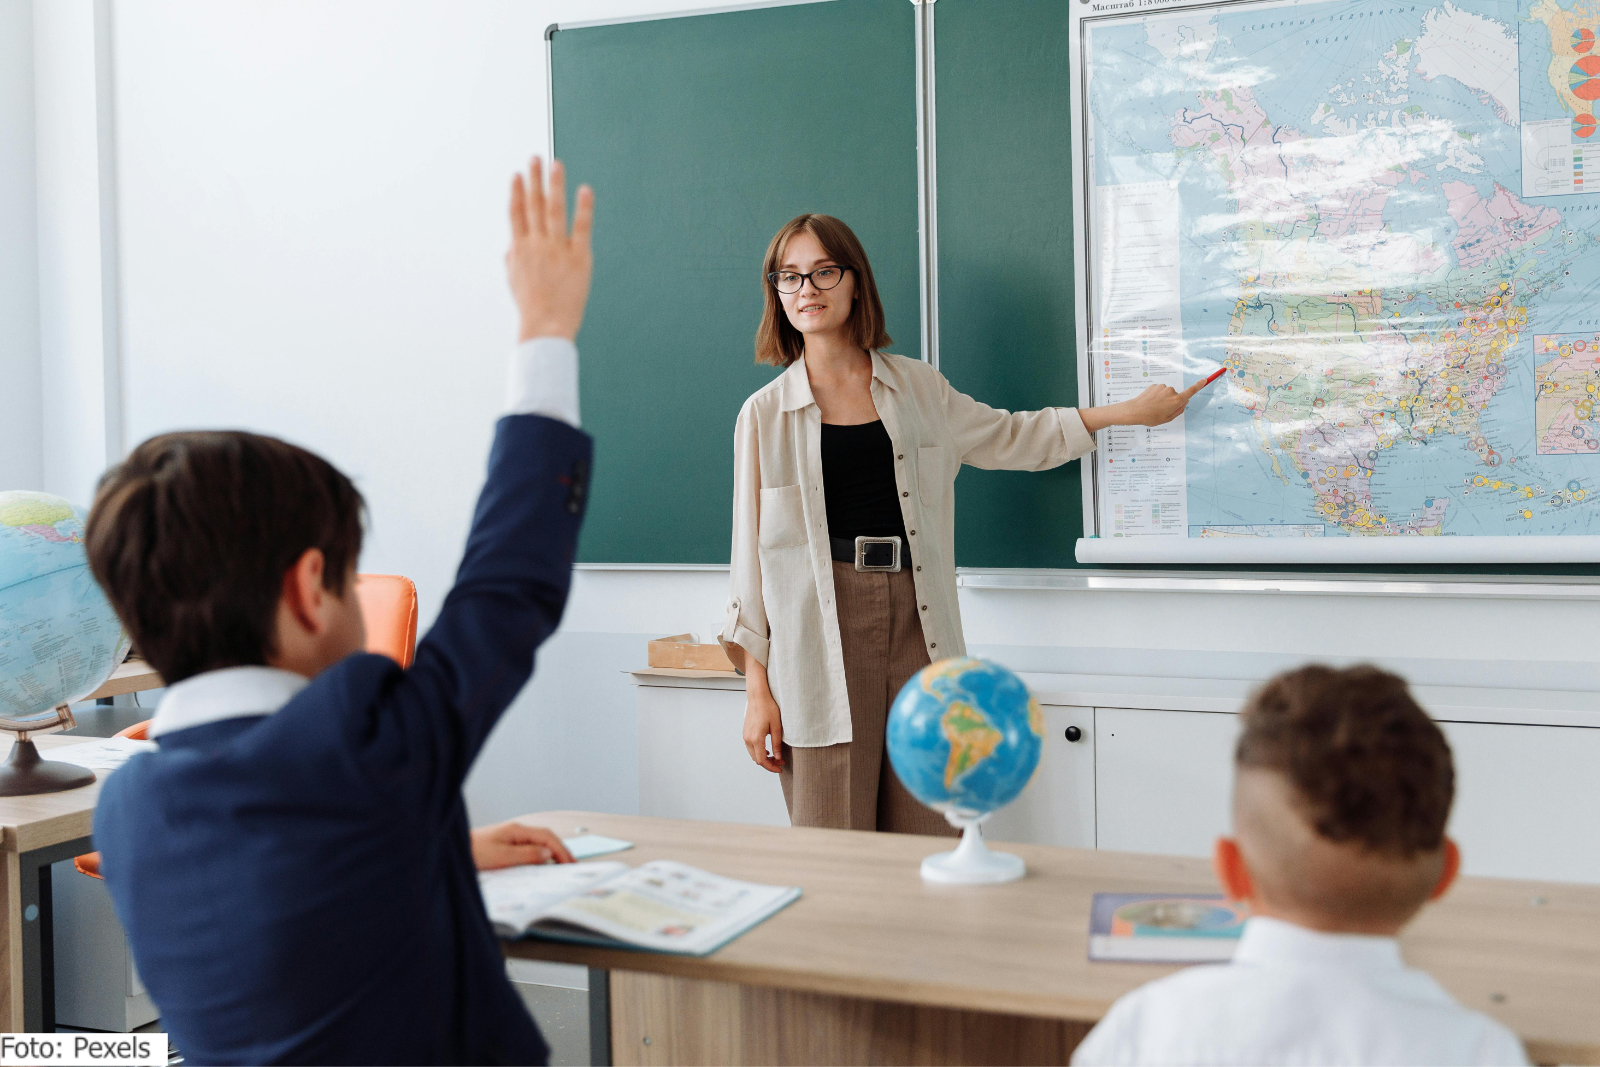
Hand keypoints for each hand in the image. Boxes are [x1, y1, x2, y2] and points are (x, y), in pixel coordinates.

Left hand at [470, 820, 575, 870]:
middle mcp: (516, 831)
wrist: (454, 852)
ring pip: (538, 843)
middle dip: (561, 850)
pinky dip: (540, 855)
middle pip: (546, 838)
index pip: (547, 837)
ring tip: (561, 866)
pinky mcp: (506, 845)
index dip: (561, 850)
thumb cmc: (473, 853)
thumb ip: (526, 855)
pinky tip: (542, 864)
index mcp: (517, 830)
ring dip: (552, 852)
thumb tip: (548, 854)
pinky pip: (529, 848)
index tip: (570, 863)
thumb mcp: (502, 856)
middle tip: (572, 865)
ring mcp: (511, 837)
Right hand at [507, 157, 593, 341]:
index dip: (517, 192)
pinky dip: (583, 208)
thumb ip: (512, 259)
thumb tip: (511, 245)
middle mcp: (536, 245)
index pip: (516, 214)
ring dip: (554, 185)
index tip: (517, 174)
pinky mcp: (578, 257)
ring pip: (554, 210)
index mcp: (519, 249)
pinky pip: (582, 228)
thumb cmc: (531, 307)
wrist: (546, 326)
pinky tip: (584, 189)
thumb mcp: (514, 281)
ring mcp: (557, 249)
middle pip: (534, 205)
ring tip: (556, 164)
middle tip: (535, 158)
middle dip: (534, 180)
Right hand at [742, 689, 784, 772]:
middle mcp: (748, 739)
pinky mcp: (745, 732)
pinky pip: (751, 747)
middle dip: (769, 763)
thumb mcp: (776, 726)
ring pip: (753, 754)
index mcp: (756, 739)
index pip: (762, 760)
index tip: (780, 768)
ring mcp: (745, 736)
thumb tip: (778, 757)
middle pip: (757, 759)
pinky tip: (767, 749)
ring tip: (775, 756)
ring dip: (764, 758)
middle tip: (781, 762)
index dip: (771, 767)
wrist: (758, 696)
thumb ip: (777, 743)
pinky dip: (759, 752)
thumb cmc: (768, 708)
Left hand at [1080, 381, 1204, 431]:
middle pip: (1176, 395)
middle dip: (1172, 401)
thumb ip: (1178, 410)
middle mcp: (1171, 391)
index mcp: (1176, 401)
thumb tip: (1184, 401)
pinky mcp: (1155, 385)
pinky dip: (1156, 396)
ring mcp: (1162, 387)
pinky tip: (1149, 402)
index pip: (1191, 392)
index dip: (1199, 385)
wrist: (1134, 411)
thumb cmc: (1151, 418)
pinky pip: (1159, 391)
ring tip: (1153, 407)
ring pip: (1167, 393)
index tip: (1205, 379)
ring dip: (1163, 399)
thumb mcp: (1167, 418)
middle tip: (1161, 410)